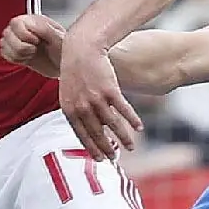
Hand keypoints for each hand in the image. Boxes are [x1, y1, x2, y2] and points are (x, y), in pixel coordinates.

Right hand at [0, 12, 64, 79]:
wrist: (63, 65)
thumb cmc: (64, 51)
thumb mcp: (59, 39)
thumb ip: (45, 29)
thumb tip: (31, 24)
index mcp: (34, 20)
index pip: (15, 23)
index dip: (24, 35)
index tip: (36, 42)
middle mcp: (24, 27)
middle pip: (7, 34)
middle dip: (20, 47)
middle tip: (34, 50)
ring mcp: (18, 39)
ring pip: (4, 44)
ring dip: (17, 54)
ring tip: (31, 54)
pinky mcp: (15, 51)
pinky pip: (4, 54)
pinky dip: (14, 59)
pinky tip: (26, 59)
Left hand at [59, 42, 142, 161]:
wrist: (81, 49)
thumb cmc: (75, 71)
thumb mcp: (69, 93)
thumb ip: (77, 111)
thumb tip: (89, 127)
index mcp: (69, 110)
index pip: (81, 135)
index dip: (92, 149)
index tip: (100, 159)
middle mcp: (82, 107)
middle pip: (98, 133)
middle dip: (107, 148)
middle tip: (115, 158)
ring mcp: (96, 99)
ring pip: (113, 124)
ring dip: (124, 138)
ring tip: (131, 147)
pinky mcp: (110, 90)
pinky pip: (124, 109)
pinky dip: (133, 120)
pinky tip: (139, 128)